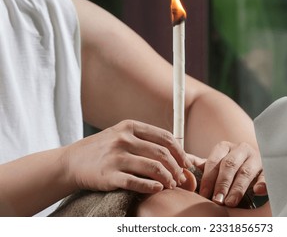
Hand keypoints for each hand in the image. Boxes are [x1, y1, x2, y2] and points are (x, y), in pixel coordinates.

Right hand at [64, 120, 190, 192]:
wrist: (71, 161)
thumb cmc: (102, 149)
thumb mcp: (122, 135)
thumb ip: (145, 139)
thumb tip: (176, 149)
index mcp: (130, 126)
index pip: (164, 137)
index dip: (180, 151)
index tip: (186, 163)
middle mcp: (123, 139)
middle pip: (162, 153)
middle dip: (176, 167)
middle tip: (181, 177)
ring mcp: (116, 157)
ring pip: (153, 168)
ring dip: (167, 178)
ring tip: (171, 185)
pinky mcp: (109, 175)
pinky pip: (136, 182)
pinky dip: (151, 187)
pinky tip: (158, 189)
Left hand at [198, 141, 265, 206]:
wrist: (252, 164)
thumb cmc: (229, 167)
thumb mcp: (214, 164)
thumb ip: (197, 164)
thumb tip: (180, 166)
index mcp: (225, 147)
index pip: (214, 161)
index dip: (207, 179)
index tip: (203, 194)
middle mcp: (240, 149)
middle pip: (230, 165)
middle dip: (222, 184)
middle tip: (217, 200)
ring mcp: (255, 158)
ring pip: (246, 171)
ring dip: (237, 188)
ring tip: (230, 202)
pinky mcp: (268, 168)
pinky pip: (267, 175)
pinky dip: (263, 183)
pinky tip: (257, 191)